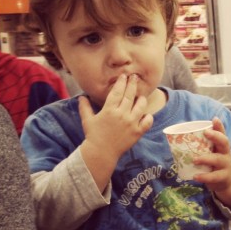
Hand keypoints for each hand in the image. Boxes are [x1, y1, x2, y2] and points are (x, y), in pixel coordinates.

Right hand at [79, 74, 152, 190]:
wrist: (101, 153)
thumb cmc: (93, 135)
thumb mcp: (87, 120)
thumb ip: (85, 107)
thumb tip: (82, 96)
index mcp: (109, 110)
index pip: (117, 92)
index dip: (121, 82)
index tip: (124, 76)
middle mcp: (121, 115)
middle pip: (130, 96)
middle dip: (132, 84)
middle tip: (135, 77)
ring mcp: (131, 123)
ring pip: (141, 106)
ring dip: (142, 99)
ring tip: (141, 96)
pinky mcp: (138, 132)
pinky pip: (148, 121)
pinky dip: (148, 117)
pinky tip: (146, 114)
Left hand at [193, 117, 230, 210]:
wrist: (227, 181)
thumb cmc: (215, 162)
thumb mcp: (212, 152)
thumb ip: (201, 143)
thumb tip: (182, 130)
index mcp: (222, 145)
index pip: (222, 133)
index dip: (219, 126)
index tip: (214, 120)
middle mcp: (226, 153)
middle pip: (225, 142)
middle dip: (216, 136)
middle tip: (205, 132)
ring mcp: (225, 165)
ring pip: (218, 160)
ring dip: (206, 159)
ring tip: (194, 160)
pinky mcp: (223, 177)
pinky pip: (214, 176)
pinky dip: (204, 177)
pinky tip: (195, 176)